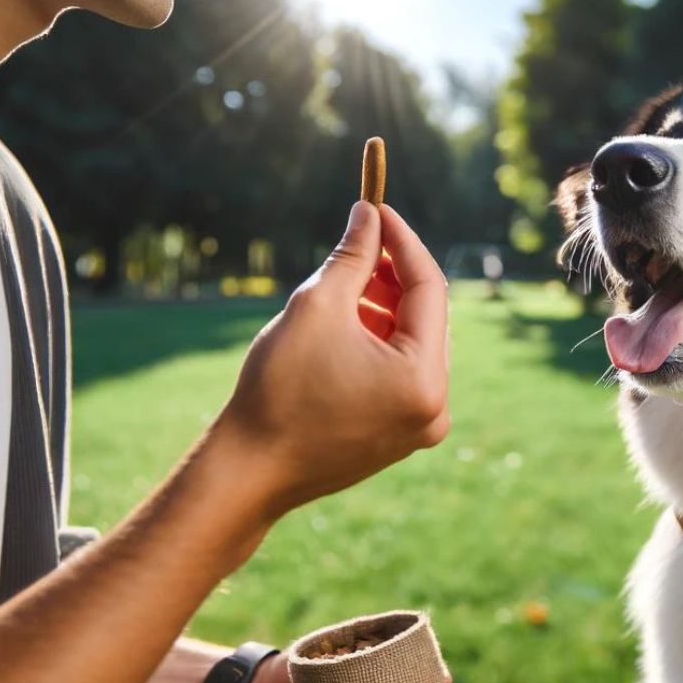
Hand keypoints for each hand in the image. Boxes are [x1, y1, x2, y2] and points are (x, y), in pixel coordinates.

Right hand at [216, 201, 449, 515]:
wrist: (248, 471)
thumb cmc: (279, 389)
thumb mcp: (317, 307)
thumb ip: (353, 256)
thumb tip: (369, 213)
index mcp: (425, 379)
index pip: (430, 289)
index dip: (403, 242)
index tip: (376, 210)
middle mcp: (435, 408)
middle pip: (426, 318)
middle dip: (393, 275)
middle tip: (358, 242)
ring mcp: (419, 428)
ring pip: (413, 346)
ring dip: (383, 309)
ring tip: (341, 287)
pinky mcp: (398, 438)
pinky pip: (400, 375)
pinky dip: (378, 344)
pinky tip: (343, 325)